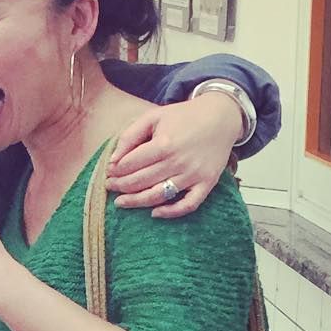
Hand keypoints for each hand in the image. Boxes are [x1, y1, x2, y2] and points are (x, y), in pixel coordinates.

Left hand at [106, 93, 241, 217]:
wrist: (221, 117)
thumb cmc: (183, 117)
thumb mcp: (153, 117)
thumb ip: (130, 136)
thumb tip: (113, 159)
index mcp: (164, 144)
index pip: (130, 164)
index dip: (115, 170)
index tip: (109, 171)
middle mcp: (178, 162)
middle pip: (140, 182)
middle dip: (120, 186)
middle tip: (109, 186)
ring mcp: (194, 174)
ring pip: (158, 196)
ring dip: (136, 202)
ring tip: (120, 202)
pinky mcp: (207, 183)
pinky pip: (188, 205)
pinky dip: (171, 213)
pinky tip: (154, 213)